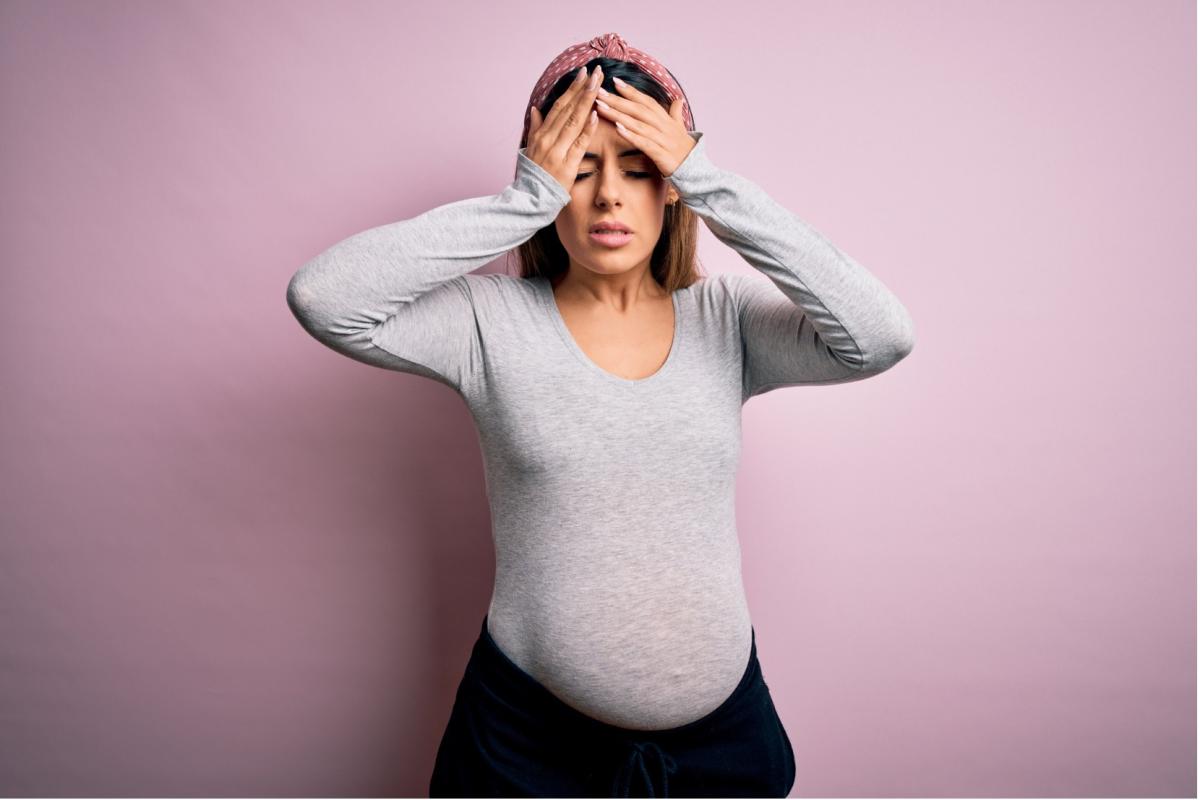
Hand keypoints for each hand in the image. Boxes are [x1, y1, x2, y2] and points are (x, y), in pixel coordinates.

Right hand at [526, 65, 603, 194]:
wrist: (531, 198)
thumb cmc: (534, 174)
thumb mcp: (531, 147)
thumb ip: (536, 127)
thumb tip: (536, 109)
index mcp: (542, 133)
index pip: (559, 105)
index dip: (572, 88)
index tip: (583, 73)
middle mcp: (548, 138)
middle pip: (568, 109)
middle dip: (583, 88)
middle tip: (596, 71)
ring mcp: (557, 151)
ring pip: (574, 121)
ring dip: (587, 101)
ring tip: (598, 85)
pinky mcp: (567, 164)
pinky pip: (579, 143)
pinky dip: (587, 128)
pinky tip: (596, 114)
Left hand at [593, 77, 694, 176]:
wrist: (696, 171)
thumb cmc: (685, 150)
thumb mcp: (680, 129)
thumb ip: (676, 114)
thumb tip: (678, 99)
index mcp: (666, 119)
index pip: (646, 101)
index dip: (631, 91)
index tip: (614, 81)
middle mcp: (664, 126)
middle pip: (638, 109)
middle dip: (618, 100)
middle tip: (599, 92)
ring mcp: (663, 140)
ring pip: (638, 124)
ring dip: (618, 114)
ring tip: (601, 107)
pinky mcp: (661, 154)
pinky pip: (644, 143)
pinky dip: (631, 135)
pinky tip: (617, 128)